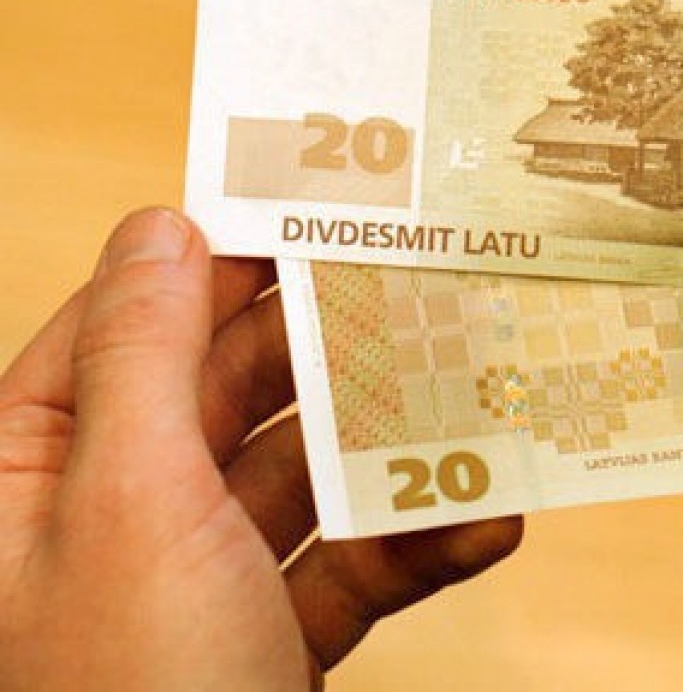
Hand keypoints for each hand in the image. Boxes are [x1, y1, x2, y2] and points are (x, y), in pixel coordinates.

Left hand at [0, 209, 521, 690]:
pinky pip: (350, 566)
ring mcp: (199, 578)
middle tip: (430, 285)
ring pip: (307, 475)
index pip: (132, 323)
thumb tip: (165, 224)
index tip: (320, 199)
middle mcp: (116, 514)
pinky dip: (417, 545)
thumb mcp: (133, 508)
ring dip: (395, 445)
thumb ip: (150, 360)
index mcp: (40, 470)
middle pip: (236, 391)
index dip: (221, 254)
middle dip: (334, 347)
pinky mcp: (271, 634)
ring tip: (486, 392)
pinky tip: (487, 520)